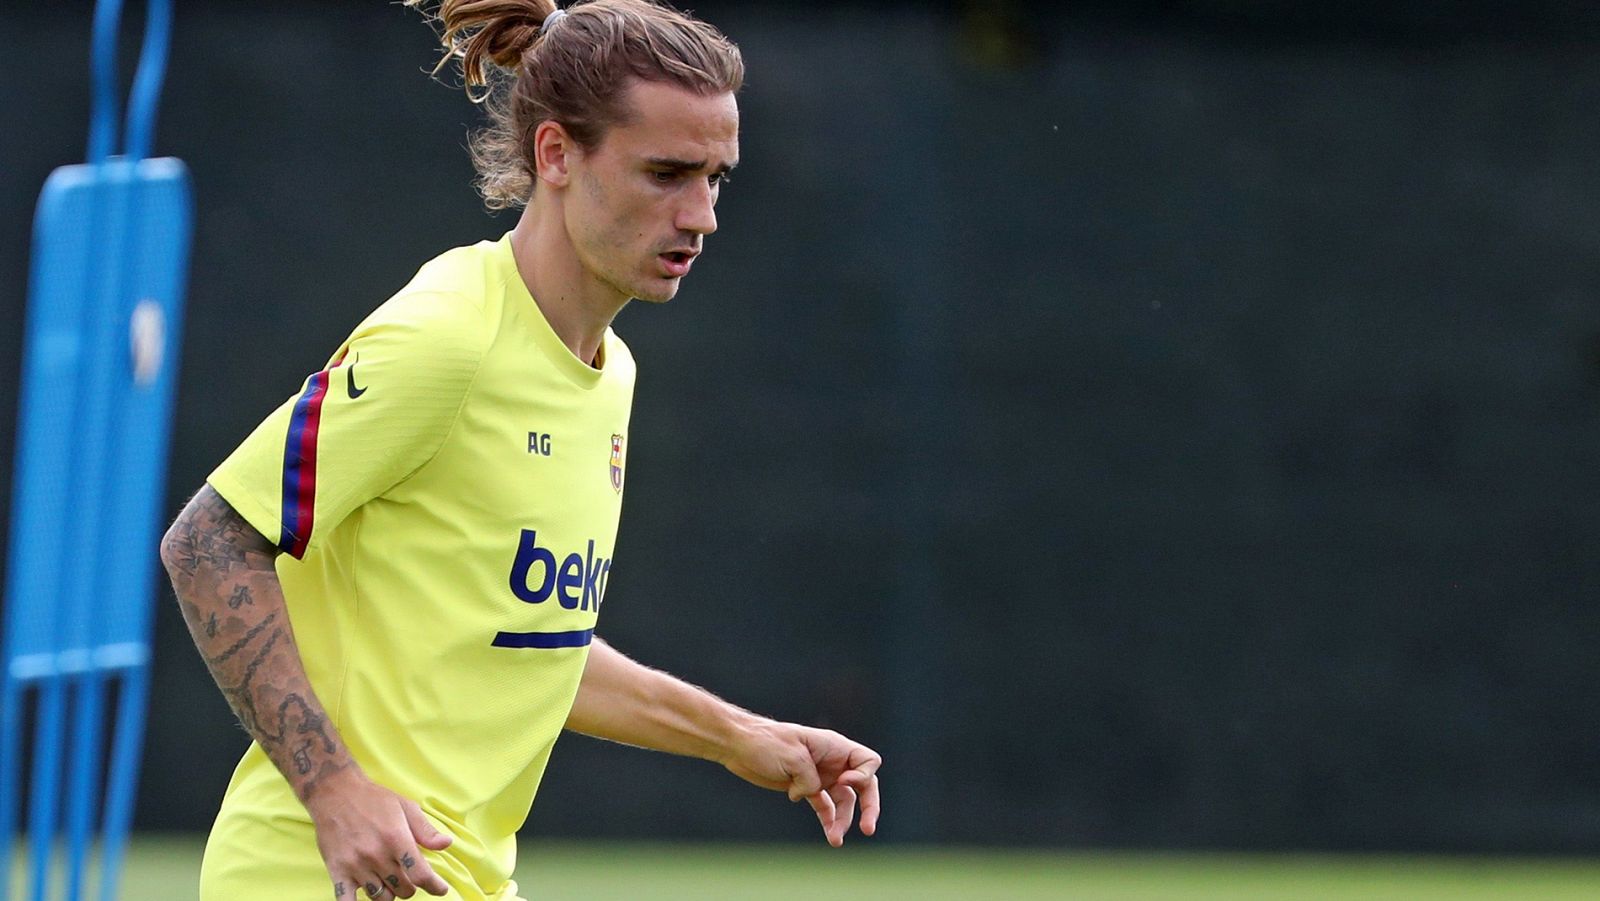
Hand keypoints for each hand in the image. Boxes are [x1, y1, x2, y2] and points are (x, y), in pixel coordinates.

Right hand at [304, 769, 454, 897]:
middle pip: (403, 889)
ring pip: (380, 897)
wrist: (335, 793)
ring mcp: (355, 864)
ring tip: (389, 881)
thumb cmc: (373, 799)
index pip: (420, 874)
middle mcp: (377, 854)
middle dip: (411, 887)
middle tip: (408, 877)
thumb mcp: (406, 807)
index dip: (434, 886)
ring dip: (389, 894)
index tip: (440, 889)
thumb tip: (447, 844)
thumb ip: (426, 830)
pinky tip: (366, 894)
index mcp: (396, 838)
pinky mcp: (337, 870)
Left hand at [720, 719, 881, 846]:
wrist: (739, 746)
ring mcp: (820, 775)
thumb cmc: (765, 743)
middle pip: (862, 785)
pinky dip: (828, 820)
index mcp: (833, 746)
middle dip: (868, 806)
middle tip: (868, 829)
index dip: (862, 776)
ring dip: (842, 820)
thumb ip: (809, 779)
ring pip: (843, 801)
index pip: (867, 761)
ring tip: (835, 840)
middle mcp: (832, 761)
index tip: (842, 783)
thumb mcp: (791, 757)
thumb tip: (810, 795)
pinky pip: (824, 806)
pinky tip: (830, 835)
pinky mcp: (805, 787)